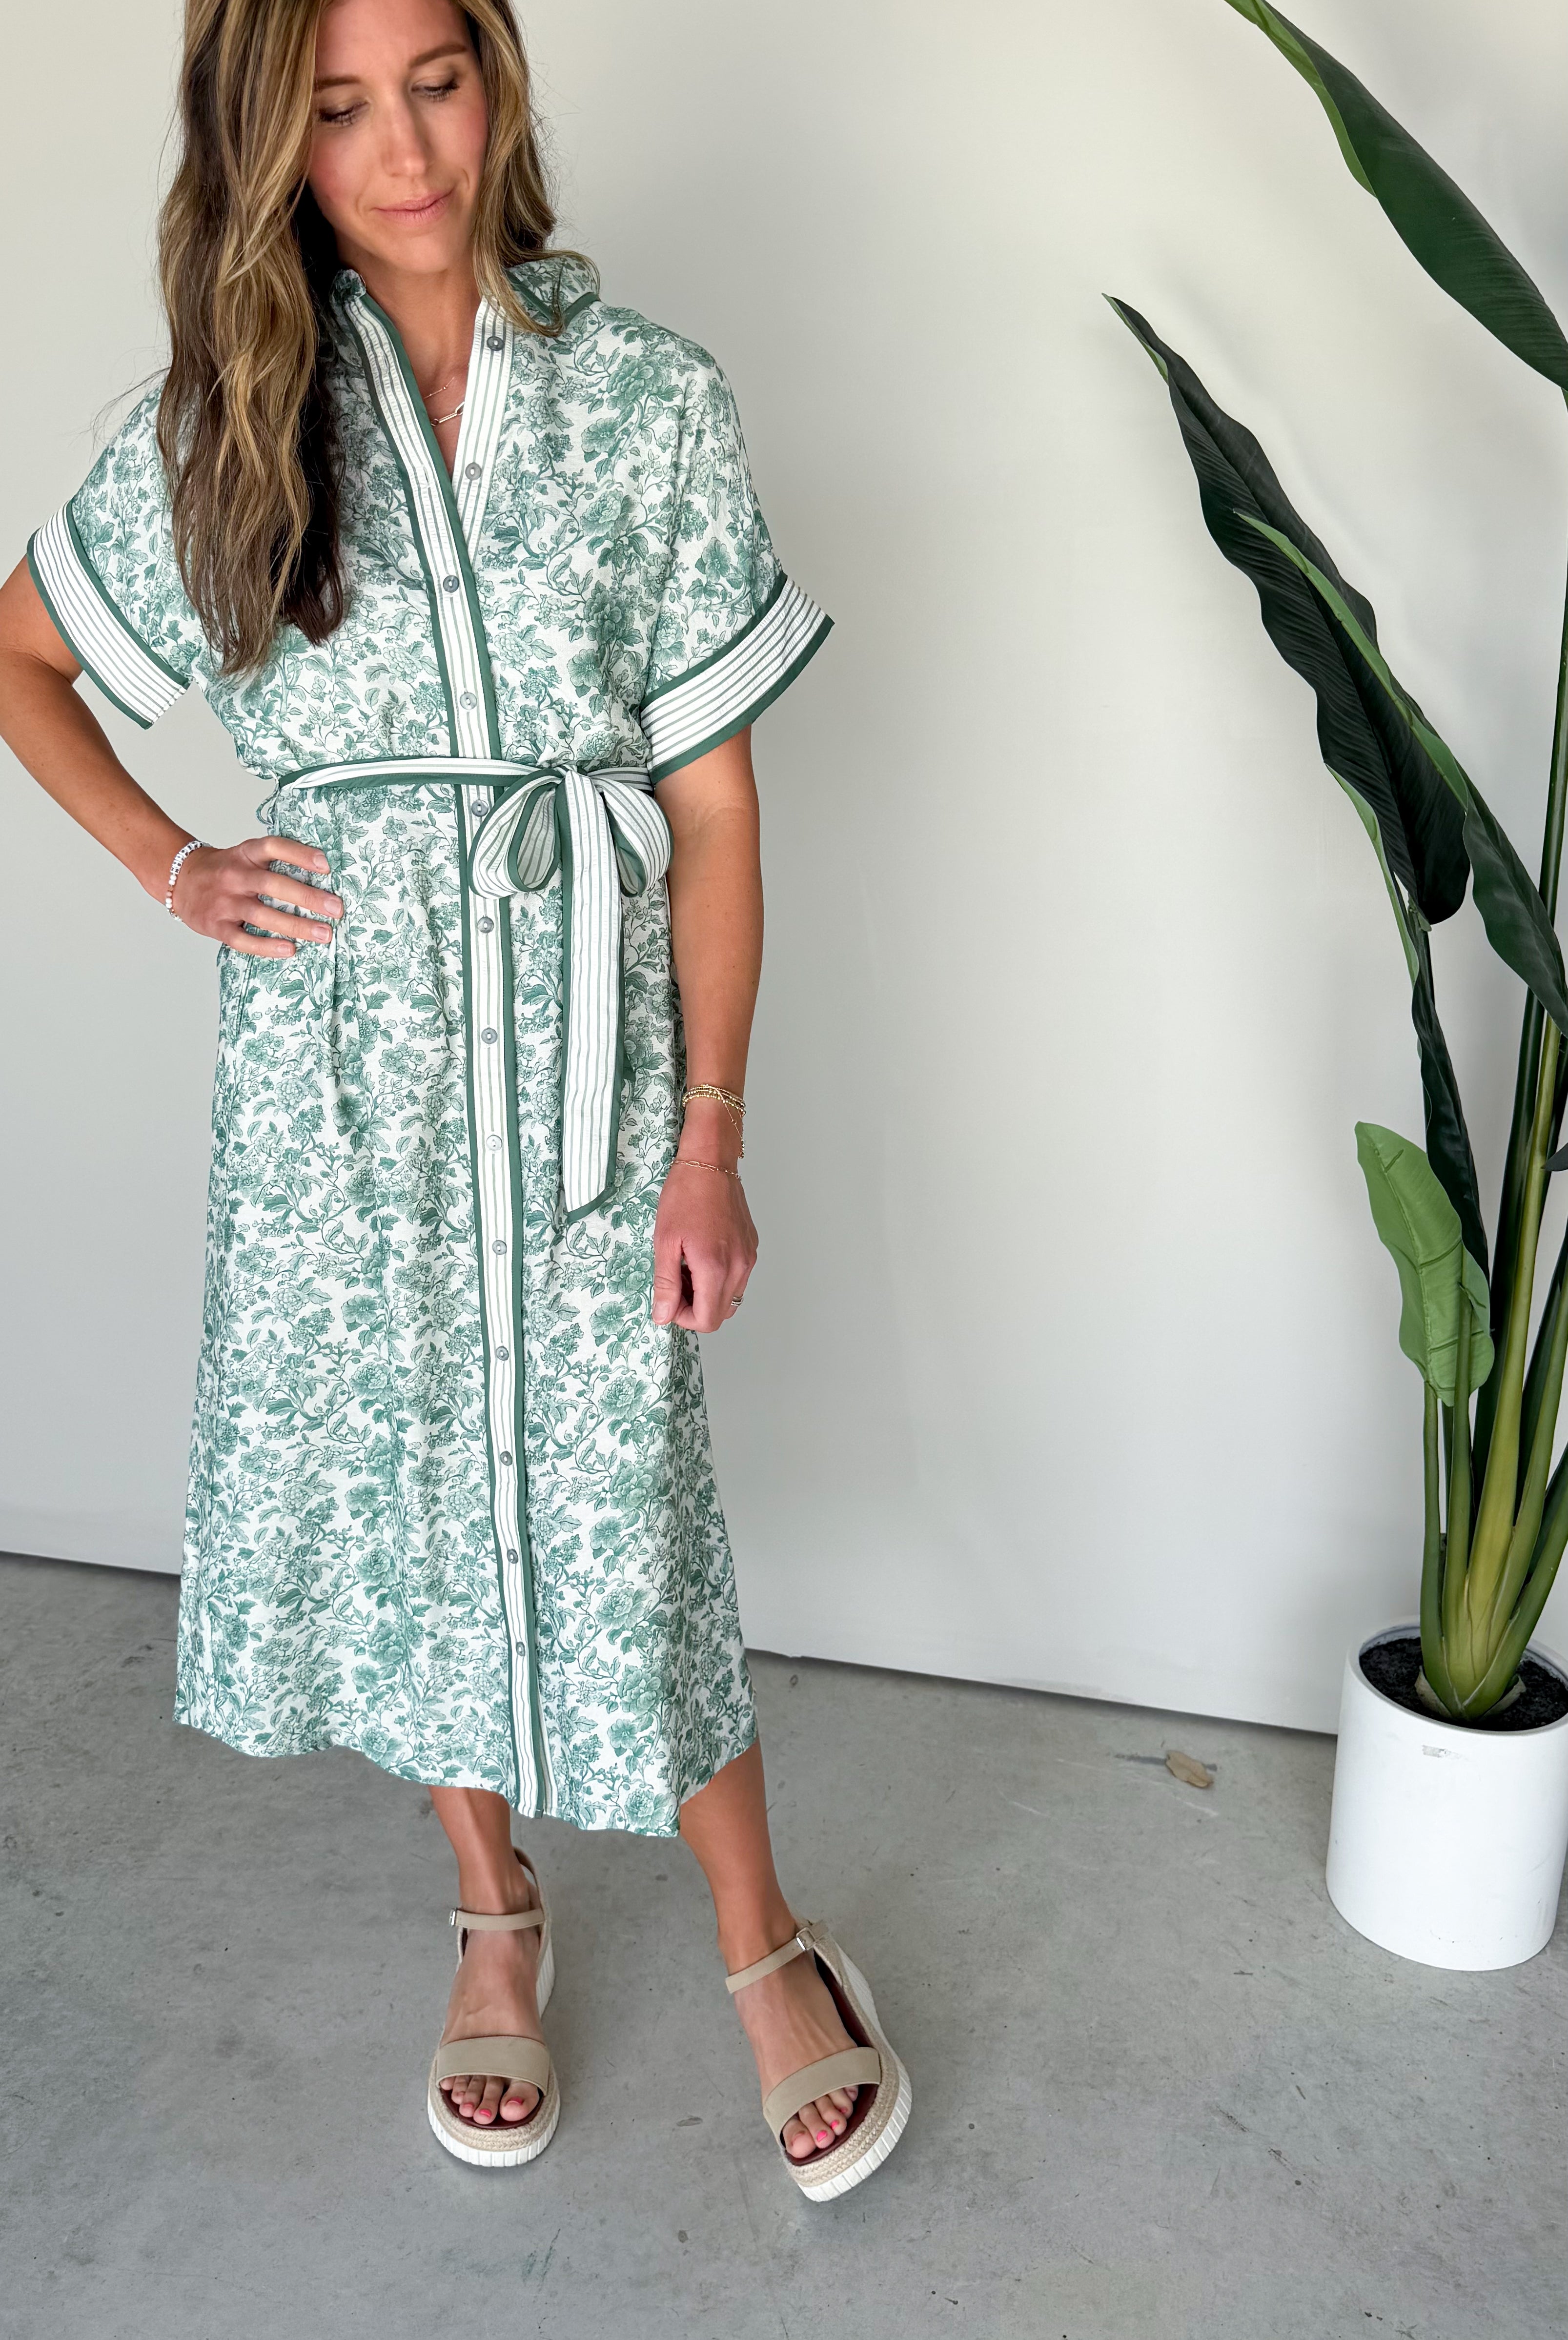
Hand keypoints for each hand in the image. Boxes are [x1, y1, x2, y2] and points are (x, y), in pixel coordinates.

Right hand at [170, 836, 342, 954]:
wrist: (180, 880)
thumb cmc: (225, 871)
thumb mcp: (245, 856)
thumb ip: (273, 863)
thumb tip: (322, 875)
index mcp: (245, 854)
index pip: (273, 847)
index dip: (299, 854)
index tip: (326, 865)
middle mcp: (234, 876)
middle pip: (273, 884)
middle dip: (308, 897)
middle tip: (336, 908)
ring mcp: (224, 902)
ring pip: (262, 914)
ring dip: (296, 925)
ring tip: (324, 934)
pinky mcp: (216, 926)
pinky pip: (243, 940)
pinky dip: (267, 946)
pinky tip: (290, 949)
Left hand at [652, 1158, 756, 1330]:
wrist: (710, 1163)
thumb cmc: (685, 1194)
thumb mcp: (665, 1241)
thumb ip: (665, 1283)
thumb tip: (663, 1315)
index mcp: (716, 1267)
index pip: (707, 1320)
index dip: (684, 1318)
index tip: (669, 1299)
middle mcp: (739, 1267)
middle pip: (720, 1313)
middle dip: (695, 1306)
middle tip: (675, 1281)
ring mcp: (748, 1257)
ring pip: (730, 1298)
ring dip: (707, 1293)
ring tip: (687, 1266)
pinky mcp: (751, 1248)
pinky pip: (737, 1278)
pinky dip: (718, 1278)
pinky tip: (701, 1255)